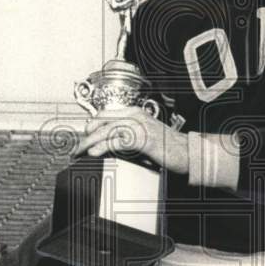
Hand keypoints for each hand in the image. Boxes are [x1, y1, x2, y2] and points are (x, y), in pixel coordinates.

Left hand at [73, 106, 188, 174]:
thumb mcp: (144, 137)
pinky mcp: (143, 139)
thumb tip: (107, 143)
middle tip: (76, 148)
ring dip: (90, 142)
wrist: (188, 152)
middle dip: (86, 136)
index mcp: (134, 112)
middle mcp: (135, 116)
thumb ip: (127, 136)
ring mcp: (139, 126)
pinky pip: (118, 141)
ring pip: (107, 131)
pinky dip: (103, 147)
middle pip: (102, 122)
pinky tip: (94, 153)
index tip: (81, 138)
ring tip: (80, 152)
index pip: (105, 115)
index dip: (90, 126)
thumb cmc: (168, 147)